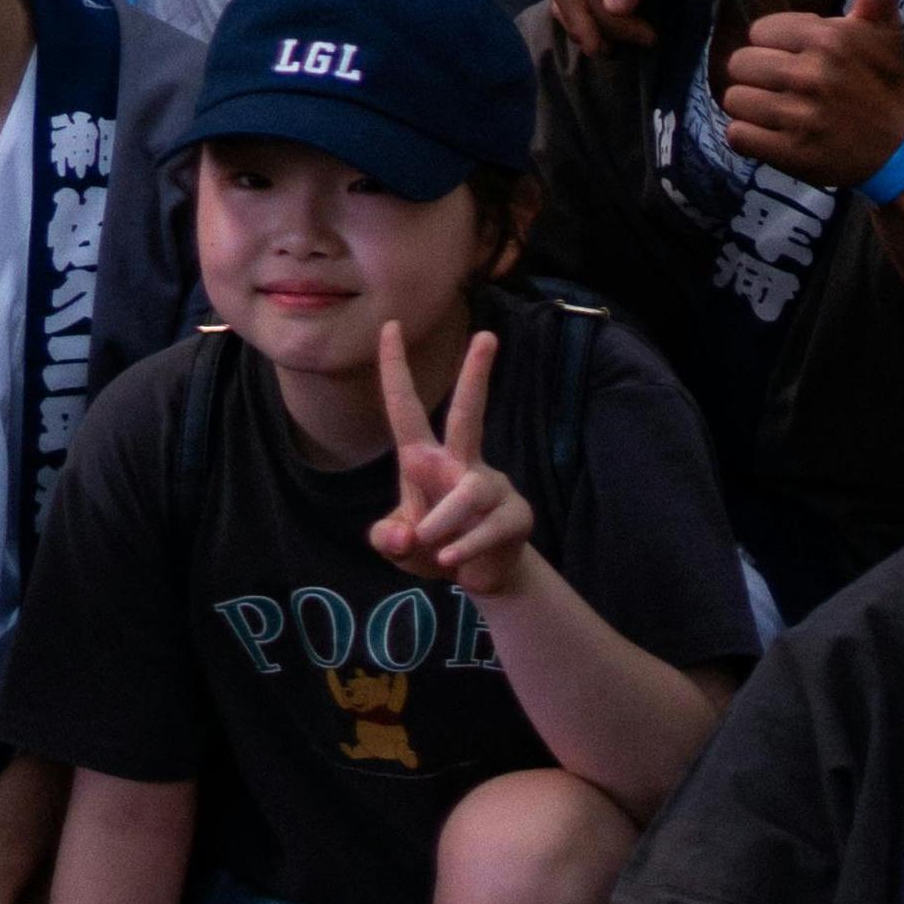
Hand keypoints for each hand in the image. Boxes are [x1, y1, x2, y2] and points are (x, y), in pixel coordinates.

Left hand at [371, 322, 536, 599]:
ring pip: (470, 490)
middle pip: (467, 414)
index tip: (389, 326)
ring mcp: (491, 487)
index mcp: (425, 460)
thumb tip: (403, 534)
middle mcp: (460, 463)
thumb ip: (389, 540)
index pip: (405, 409)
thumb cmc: (432, 545)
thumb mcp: (401, 546)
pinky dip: (467, 545)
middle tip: (487, 336)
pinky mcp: (514, 516)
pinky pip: (488, 528)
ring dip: (445, 518)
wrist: (478, 577)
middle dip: (476, 376)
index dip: (395, 370)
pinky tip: (453, 560)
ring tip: (430, 541)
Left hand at [713, 0, 903, 187]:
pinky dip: (746, 136)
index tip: (794, 56)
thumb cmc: (884, 84)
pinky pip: (738, 135)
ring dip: (749, 105)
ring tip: (772, 108)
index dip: (772, 43)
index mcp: (828, 39)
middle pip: (740, 63)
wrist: (897, 151)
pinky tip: (767, 133)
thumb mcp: (885, 34)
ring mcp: (800, 116)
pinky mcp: (791, 153)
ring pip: (735, 99)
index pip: (759, 31)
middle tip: (779, 85)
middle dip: (755, 74)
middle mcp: (811, 75)